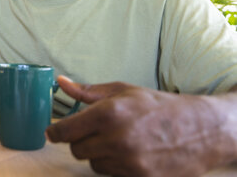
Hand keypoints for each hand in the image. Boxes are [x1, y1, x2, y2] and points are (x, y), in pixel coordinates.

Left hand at [46, 76, 234, 176]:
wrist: (199, 129)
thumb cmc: (157, 106)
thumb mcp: (122, 91)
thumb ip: (87, 91)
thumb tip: (61, 83)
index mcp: (108, 113)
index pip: (65, 131)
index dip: (55, 132)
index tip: (52, 132)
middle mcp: (115, 139)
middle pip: (76, 150)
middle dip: (80, 140)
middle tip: (95, 131)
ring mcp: (128, 161)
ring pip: (93, 163)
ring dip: (98, 153)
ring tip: (118, 139)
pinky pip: (111, 173)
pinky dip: (114, 164)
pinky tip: (130, 152)